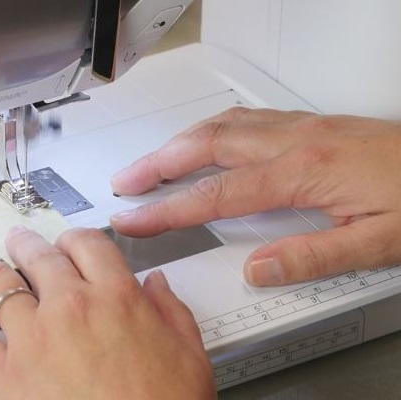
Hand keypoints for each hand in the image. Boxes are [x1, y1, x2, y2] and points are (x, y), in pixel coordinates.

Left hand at [0, 227, 215, 399]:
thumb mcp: (189, 355)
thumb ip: (173, 311)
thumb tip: (158, 285)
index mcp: (117, 297)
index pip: (89, 247)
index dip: (77, 239)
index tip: (71, 242)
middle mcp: (72, 307)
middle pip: (42, 258)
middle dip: (28, 244)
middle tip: (19, 240)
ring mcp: (34, 337)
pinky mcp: (5, 373)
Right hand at [111, 108, 400, 286]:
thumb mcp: (379, 241)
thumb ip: (313, 257)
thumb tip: (258, 270)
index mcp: (304, 171)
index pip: (217, 193)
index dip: (169, 209)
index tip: (136, 220)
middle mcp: (294, 141)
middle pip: (206, 145)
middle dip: (157, 163)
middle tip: (126, 181)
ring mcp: (300, 127)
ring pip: (221, 125)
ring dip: (178, 142)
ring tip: (151, 162)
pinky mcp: (309, 124)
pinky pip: (244, 118)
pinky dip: (210, 129)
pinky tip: (204, 139)